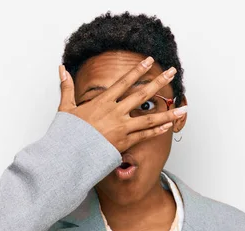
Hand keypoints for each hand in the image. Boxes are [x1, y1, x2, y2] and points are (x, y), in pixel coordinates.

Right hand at [57, 57, 186, 152]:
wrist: (69, 155)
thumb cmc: (68, 133)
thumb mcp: (65, 108)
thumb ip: (66, 88)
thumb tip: (61, 69)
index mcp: (103, 102)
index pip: (124, 82)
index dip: (137, 70)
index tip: (149, 60)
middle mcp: (115, 113)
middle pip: (142, 95)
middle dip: (159, 82)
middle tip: (173, 73)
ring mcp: (122, 128)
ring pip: (149, 118)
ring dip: (167, 113)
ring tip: (182, 108)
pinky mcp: (124, 142)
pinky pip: (145, 135)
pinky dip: (157, 130)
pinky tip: (169, 125)